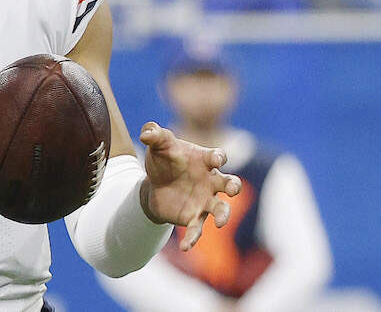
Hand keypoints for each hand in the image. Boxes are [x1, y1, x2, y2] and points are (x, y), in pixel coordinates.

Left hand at [138, 122, 241, 251]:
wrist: (155, 184)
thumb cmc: (164, 160)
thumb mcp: (158, 145)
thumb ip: (154, 134)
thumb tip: (147, 132)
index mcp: (205, 160)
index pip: (218, 157)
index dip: (218, 157)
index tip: (216, 159)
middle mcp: (210, 181)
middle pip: (229, 183)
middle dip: (233, 186)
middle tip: (232, 189)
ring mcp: (205, 201)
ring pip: (221, 209)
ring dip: (223, 215)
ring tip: (220, 223)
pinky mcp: (194, 217)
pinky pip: (197, 230)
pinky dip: (193, 239)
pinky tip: (185, 248)